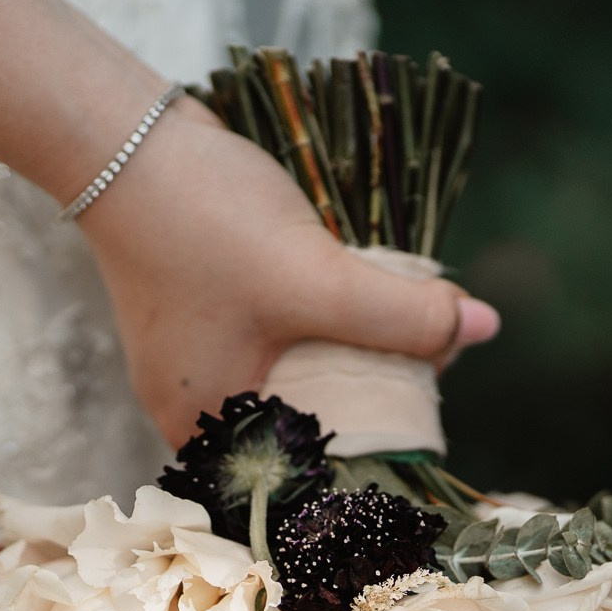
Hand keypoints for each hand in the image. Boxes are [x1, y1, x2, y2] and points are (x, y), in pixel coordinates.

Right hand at [76, 98, 500, 444]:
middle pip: (309, 425)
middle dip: (375, 401)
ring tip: (414, 337)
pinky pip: (286, 338)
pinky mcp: (213, 310)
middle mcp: (198, 404)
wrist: (126, 138)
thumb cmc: (206, 222)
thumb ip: (402, 315)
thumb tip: (484, 327)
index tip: (430, 418)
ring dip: (356, 358)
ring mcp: (202, 355)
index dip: (373, 452)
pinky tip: (369, 304)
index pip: (306, 472)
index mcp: (207, 426)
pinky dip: (328, 326)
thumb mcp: (317, 280)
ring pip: (302, 377)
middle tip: (435, 366)